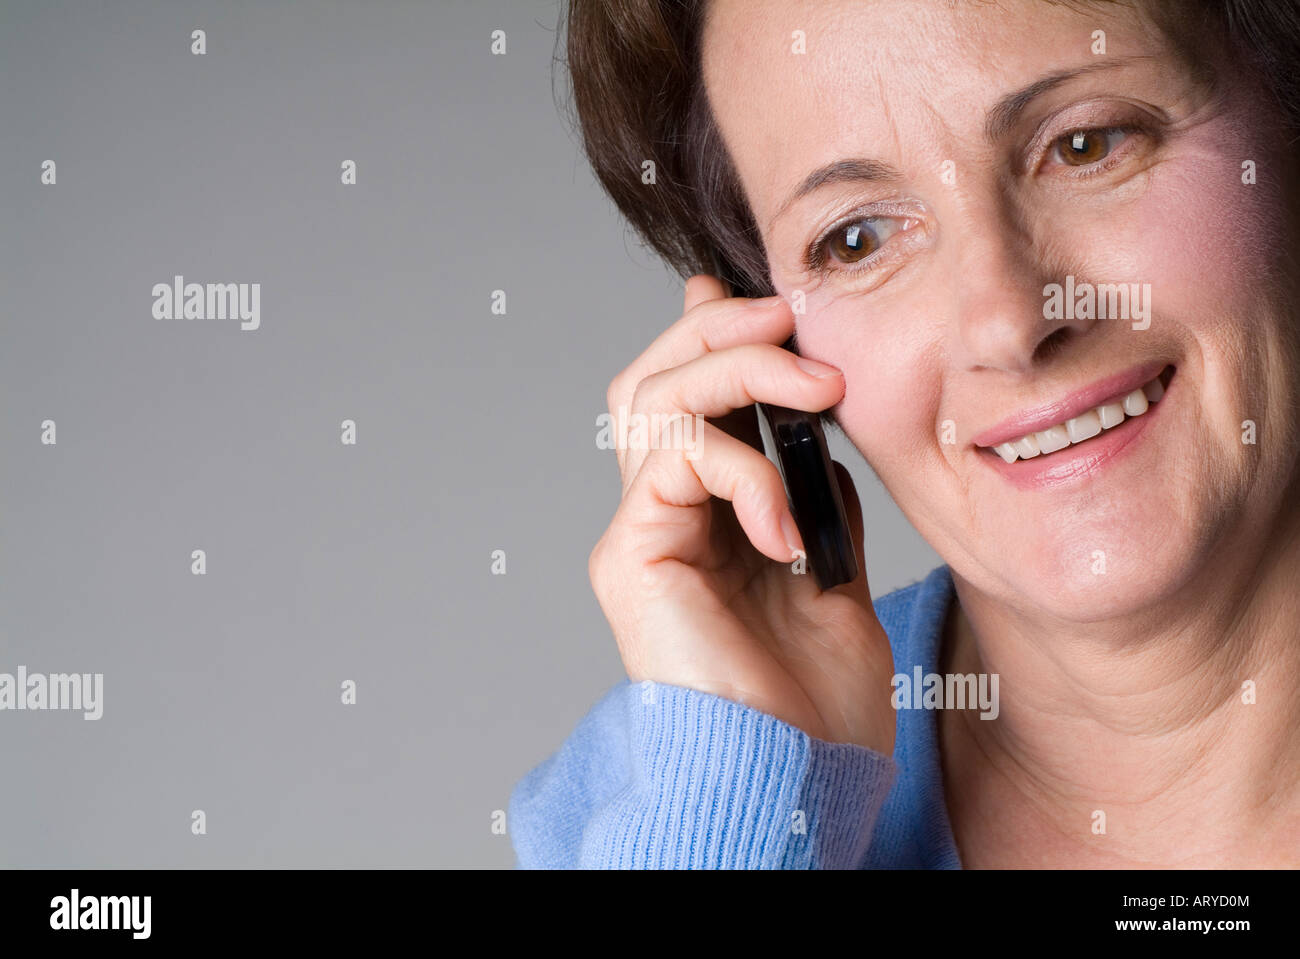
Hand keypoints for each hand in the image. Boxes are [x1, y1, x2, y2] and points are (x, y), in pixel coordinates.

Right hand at [588, 275, 896, 753]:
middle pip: (651, 379)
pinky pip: (674, 462)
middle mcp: (660, 517)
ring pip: (651, 398)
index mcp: (703, 518)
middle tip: (786, 320)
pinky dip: (742, 471)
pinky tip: (788, 526)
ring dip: (735, 371)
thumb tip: (815, 437)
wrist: (794, 780)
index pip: (688, 401)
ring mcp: (639, 534)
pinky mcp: (631, 555)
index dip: (713, 338)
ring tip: (812, 386)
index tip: (760, 297)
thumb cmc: (814, 700)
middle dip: (717, 331)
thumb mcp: (833, 573)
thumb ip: (812, 500)